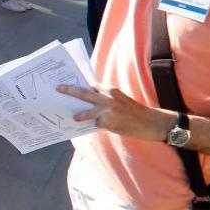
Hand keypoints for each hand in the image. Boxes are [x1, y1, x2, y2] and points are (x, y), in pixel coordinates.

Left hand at [58, 84, 176, 141]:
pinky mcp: (108, 124)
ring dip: (80, 115)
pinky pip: (97, 125)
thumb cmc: (134, 111)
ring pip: (87, 113)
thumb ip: (107, 98)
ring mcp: (107, 112)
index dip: (80, 84)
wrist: (150, 122)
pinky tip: (99, 127)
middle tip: (59, 88)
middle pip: (84, 94)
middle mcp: (108, 99)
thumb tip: (91, 100)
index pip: (92, 85)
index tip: (69, 82)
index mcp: (111, 90)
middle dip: (70, 91)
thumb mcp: (121, 99)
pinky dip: (96, 126)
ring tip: (74, 118)